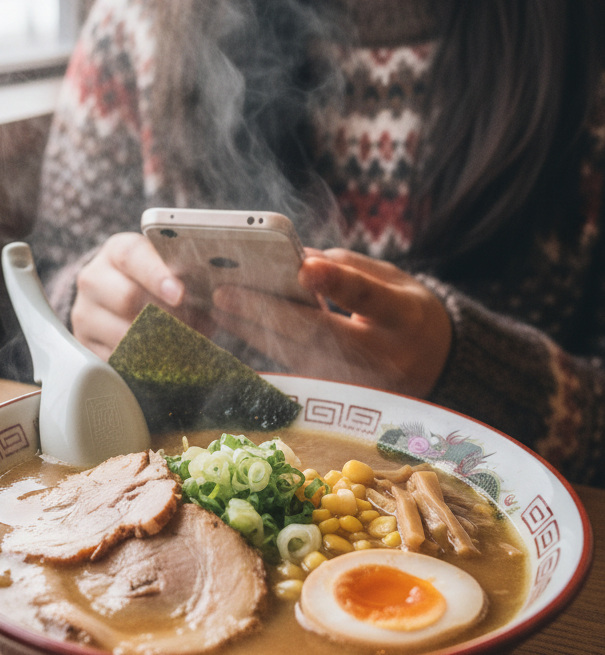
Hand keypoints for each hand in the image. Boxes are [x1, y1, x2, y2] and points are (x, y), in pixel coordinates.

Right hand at [71, 233, 202, 359]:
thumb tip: (218, 296)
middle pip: (126, 298)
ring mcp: (84, 313)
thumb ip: (189, 278)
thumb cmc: (158, 286)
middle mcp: (94, 278)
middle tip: (188, 325)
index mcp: (117, 251)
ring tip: (179, 343)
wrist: (120, 301)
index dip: (157, 276)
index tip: (179, 294)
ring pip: (121, 334)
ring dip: (156, 343)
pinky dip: (142, 364)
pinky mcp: (84, 344)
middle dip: (163, 315)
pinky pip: (115, 359)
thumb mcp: (171, 272)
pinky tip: (159, 359)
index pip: (132, 257)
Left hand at [211, 248, 451, 397]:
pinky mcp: (340, 395)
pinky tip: (236, 326)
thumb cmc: (406, 311)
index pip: (369, 298)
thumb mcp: (392, 280)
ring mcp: (361, 383)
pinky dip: (265, 345)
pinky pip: (295, 367)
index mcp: (405, 318)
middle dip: (268, 311)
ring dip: (253, 330)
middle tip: (225, 293)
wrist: (436, 364)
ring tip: (218, 307)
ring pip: (297, 353)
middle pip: (319, 331)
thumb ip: (347, 269)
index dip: (337, 283)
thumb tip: (295, 260)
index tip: (303, 267)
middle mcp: (383, 356)